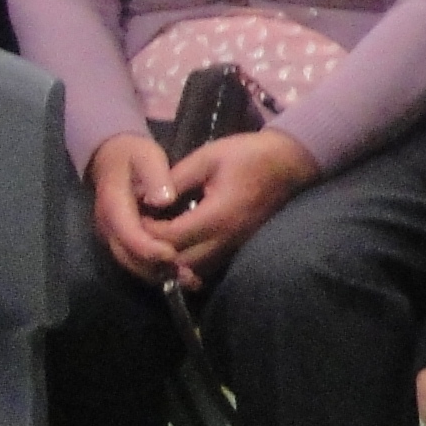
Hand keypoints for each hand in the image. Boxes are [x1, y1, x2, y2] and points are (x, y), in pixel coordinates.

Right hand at [87, 136, 186, 283]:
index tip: (172, 254)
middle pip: (128, 256)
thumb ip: (155, 177)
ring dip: (156, 272)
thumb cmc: (134, 156)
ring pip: (131, 263)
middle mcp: (108, 226)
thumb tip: (165, 200)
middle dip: (155, 267)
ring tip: (186, 277)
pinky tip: (180, 274)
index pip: (128, 234)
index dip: (149, 248)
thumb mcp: (146, 157)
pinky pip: (135, 261)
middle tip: (185, 272)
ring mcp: (112, 235)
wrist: (113, 158)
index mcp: (113, 206)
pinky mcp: (121, 240)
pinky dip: (155, 270)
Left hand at [149, 129, 324, 275]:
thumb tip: (144, 197)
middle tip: (139, 234)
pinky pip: (208, 266)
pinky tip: (176, 247)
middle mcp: (227, 239)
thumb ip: (174, 180)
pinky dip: (186, 264)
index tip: (135, 215)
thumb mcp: (207, 157)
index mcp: (217, 216)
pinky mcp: (239, 246)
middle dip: (153, 253)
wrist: (290, 161)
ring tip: (153, 242)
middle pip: (178, 264)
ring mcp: (236, 246)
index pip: (170, 238)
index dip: (146, 231)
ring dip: (169, 263)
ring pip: (194, 271)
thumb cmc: (248, 154)